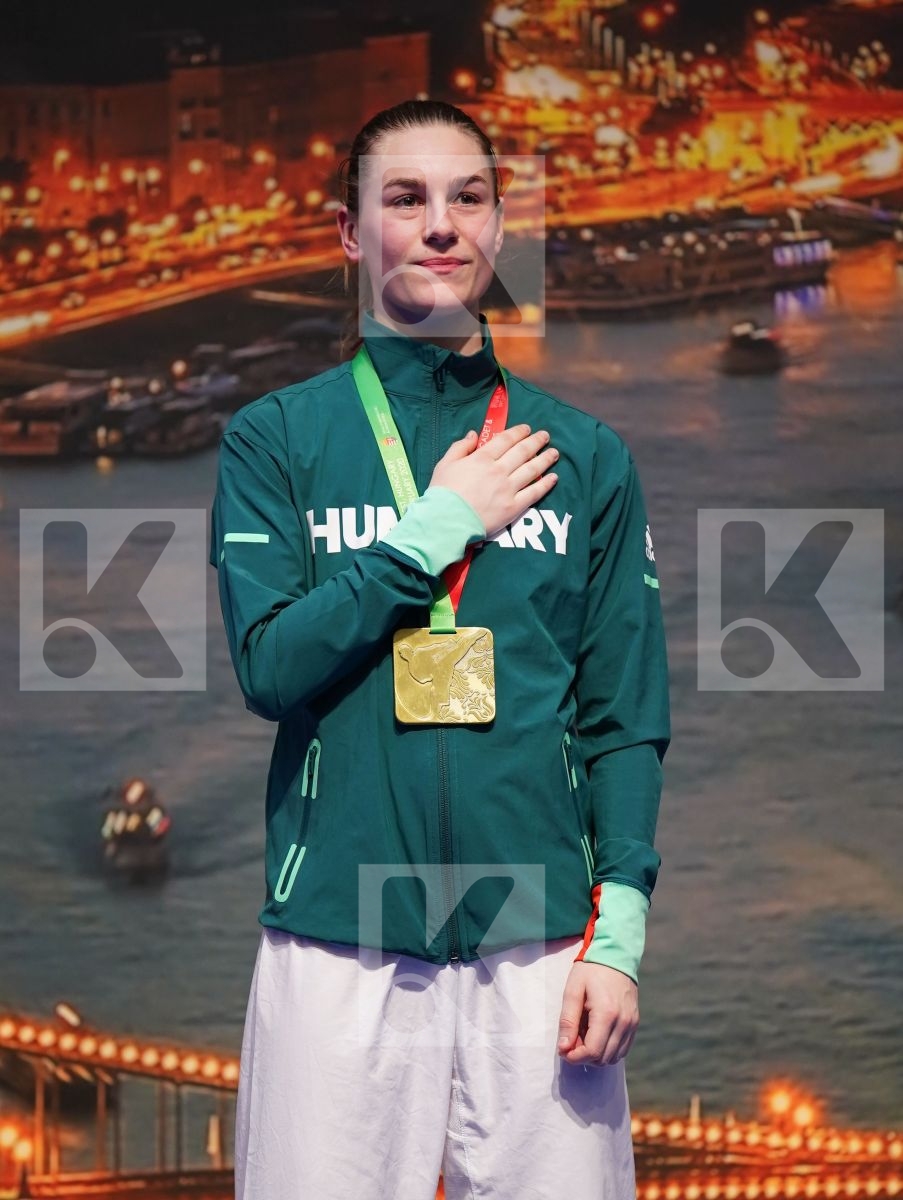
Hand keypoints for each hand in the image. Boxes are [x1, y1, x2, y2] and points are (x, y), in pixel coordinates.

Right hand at [429, 423, 558, 539]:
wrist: (446, 521)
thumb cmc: (442, 493)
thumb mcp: (445, 464)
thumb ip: (460, 447)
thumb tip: (474, 434)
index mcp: (482, 458)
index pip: (505, 440)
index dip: (518, 432)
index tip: (527, 428)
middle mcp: (498, 470)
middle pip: (522, 451)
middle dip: (536, 441)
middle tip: (545, 436)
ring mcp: (508, 488)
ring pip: (532, 469)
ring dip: (545, 459)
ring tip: (554, 453)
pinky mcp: (514, 507)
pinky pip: (534, 493)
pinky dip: (545, 484)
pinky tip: (553, 477)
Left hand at [557, 962, 638, 1066]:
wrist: (615, 955)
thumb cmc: (590, 971)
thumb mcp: (573, 991)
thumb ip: (568, 1021)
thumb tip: (563, 1049)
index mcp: (606, 1014)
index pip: (592, 1051)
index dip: (575, 1057)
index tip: (563, 1050)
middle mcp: (623, 1022)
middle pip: (603, 1058)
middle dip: (584, 1056)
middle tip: (572, 1039)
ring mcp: (632, 1024)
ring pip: (614, 1057)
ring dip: (596, 1054)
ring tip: (584, 1034)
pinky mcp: (635, 1023)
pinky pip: (622, 1049)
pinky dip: (608, 1049)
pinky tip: (597, 1034)